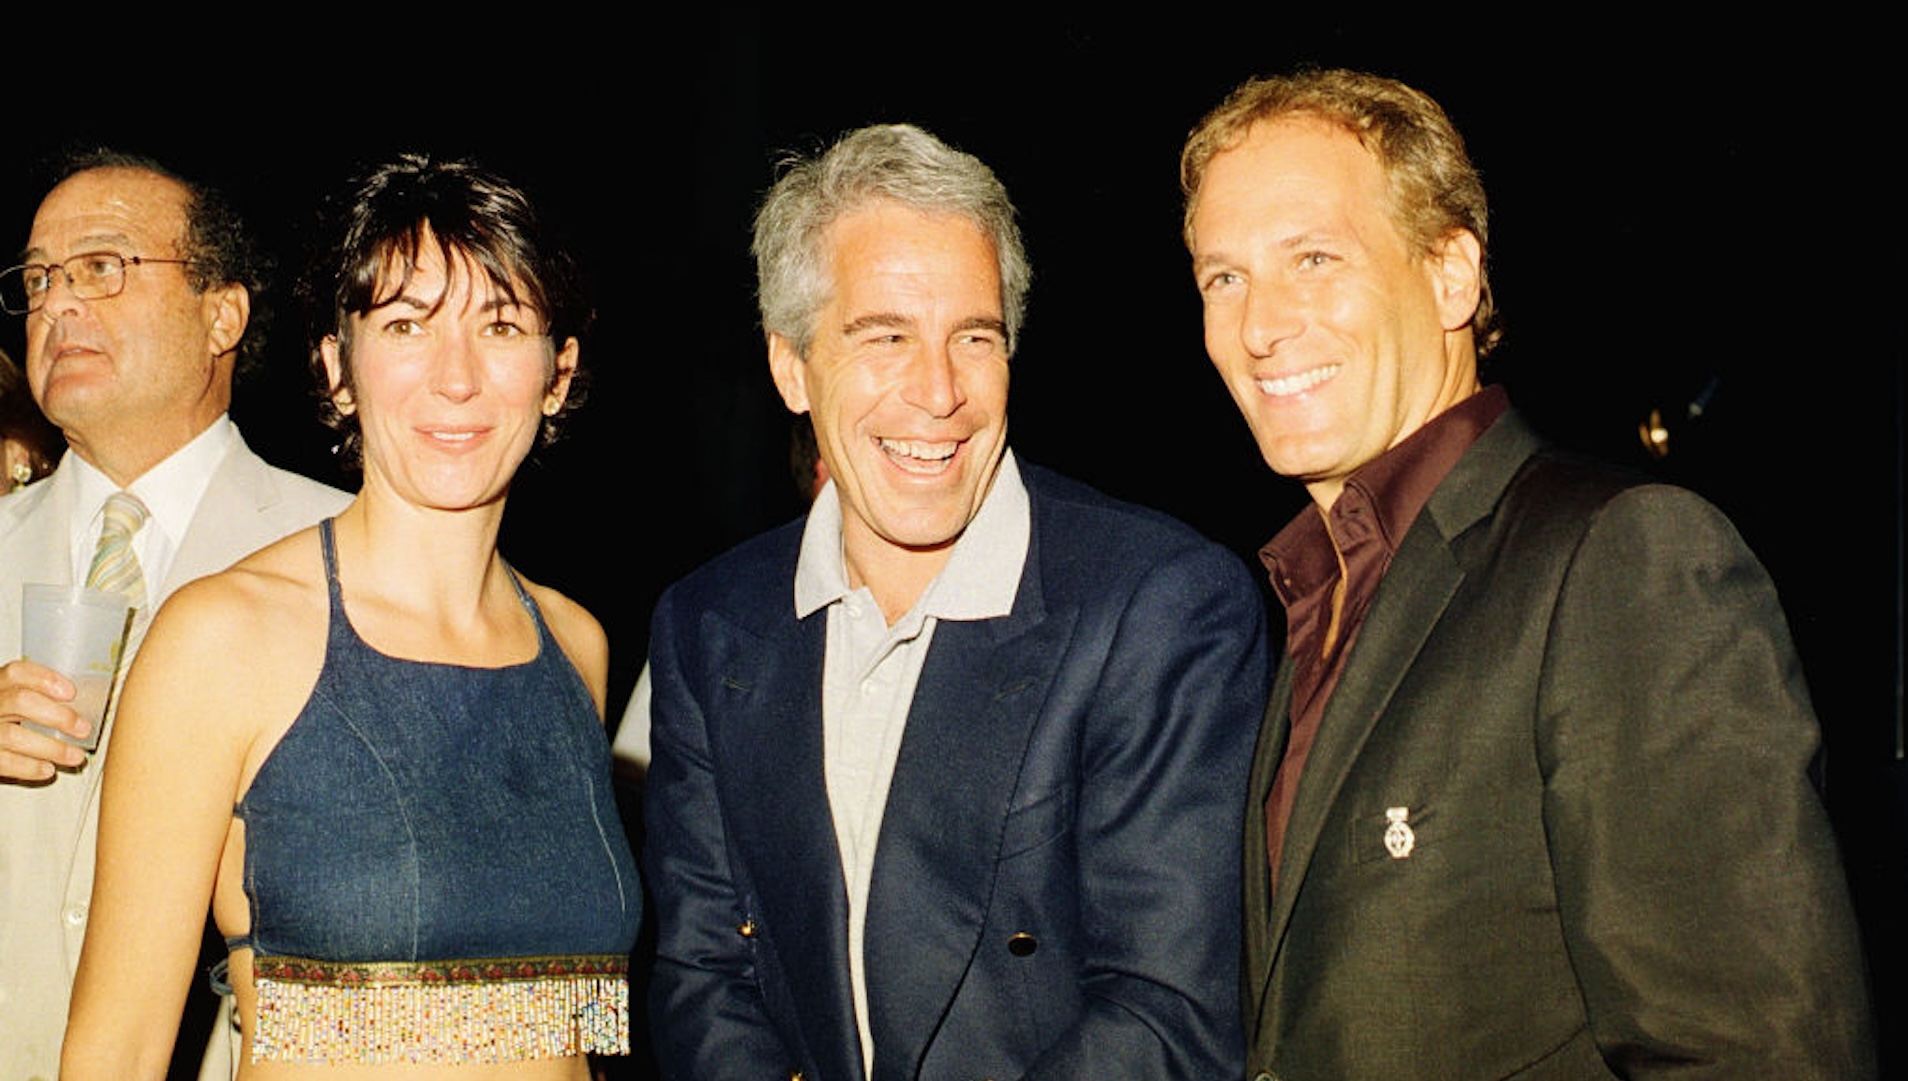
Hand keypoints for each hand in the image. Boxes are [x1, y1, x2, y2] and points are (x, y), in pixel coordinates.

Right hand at [0, 658, 86, 779]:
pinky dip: (29, 768)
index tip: (71, 693)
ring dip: (52, 748)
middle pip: (20, 701)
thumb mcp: (15, 703)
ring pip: (13, 736)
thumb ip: (38, 699)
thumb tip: (84, 708)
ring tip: (76, 756)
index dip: (45, 679)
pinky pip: (4, 762)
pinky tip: (48, 769)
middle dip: (58, 716)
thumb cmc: (7, 719)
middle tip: (84, 729)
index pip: (16, 673)